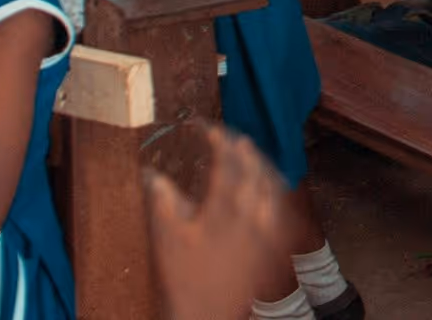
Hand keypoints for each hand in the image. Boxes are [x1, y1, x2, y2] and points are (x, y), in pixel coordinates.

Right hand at [146, 125, 304, 319]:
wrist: (209, 315)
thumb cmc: (185, 279)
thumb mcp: (168, 239)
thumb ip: (164, 202)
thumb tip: (153, 174)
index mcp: (223, 211)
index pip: (226, 164)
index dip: (219, 141)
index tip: (210, 129)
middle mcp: (250, 216)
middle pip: (254, 172)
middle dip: (246, 150)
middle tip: (236, 138)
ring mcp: (264, 231)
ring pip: (270, 188)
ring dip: (262, 167)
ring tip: (253, 156)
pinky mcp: (272, 245)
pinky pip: (278, 209)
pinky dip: (273, 192)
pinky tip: (269, 188)